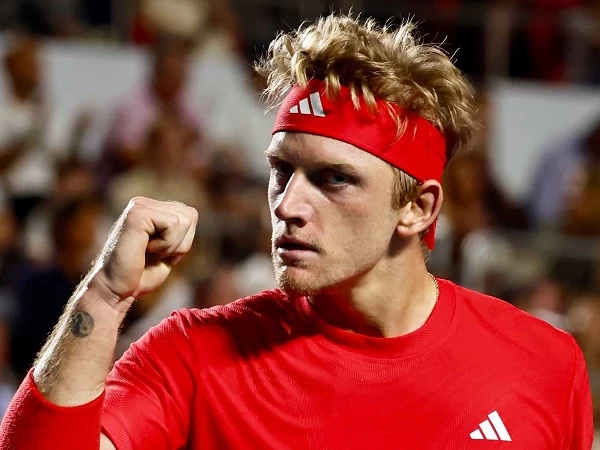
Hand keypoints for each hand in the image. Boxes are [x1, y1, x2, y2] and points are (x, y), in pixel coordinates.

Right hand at [90, 197, 197, 314]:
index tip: (161, 253)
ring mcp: (139, 206)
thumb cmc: (141, 275)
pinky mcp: (137, 214)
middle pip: (190, 215)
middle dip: (180, 242)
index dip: (184, 240)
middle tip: (155, 254)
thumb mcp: (168, 250)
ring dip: (171, 245)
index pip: (190, 215)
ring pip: (183, 220)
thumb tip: (192, 214)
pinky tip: (145, 249)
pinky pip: (172, 224)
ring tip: (148, 252)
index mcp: (151, 209)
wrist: (117, 290)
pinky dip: (165, 244)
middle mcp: (144, 203)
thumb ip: (179, 231)